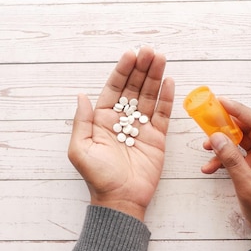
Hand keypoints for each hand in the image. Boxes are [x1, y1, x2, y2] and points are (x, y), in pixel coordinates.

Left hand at [68, 47, 174, 221]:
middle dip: (141, 68)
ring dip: (155, 77)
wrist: (121, 199)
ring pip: (149, 96)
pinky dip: (166, 98)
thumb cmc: (98, 177)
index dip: (122, 71)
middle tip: (149, 50)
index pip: (114, 89)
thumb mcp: (80, 149)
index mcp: (102, 120)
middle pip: (134, 88)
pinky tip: (169, 81)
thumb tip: (81, 95)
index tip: (130, 54)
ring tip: (161, 58)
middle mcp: (122, 120)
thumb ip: (82, 121)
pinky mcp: (157, 137)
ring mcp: (141, 127)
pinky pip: (162, 114)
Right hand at [201, 98, 250, 237]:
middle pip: (250, 130)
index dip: (240, 111)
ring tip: (206, 148)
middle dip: (228, 126)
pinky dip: (226, 159)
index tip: (221, 101)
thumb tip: (217, 138)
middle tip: (208, 119)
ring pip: (243, 142)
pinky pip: (240, 156)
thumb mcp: (248, 186)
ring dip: (224, 144)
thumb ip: (232, 160)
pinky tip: (210, 167)